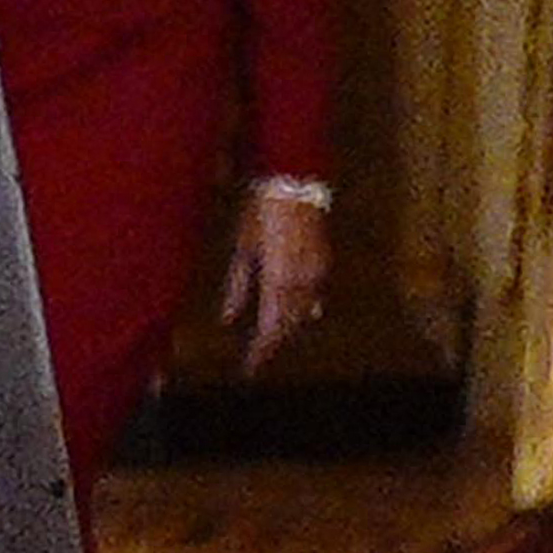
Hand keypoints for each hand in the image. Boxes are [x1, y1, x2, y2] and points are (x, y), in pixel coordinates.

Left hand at [225, 176, 330, 368]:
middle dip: (273, 343)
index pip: (271, 329)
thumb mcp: (243, 250)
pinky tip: (298, 315)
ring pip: (303, 313)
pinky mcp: (324, 262)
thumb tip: (228, 320)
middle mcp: (303, 281)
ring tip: (271, 341)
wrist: (294, 183)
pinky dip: (302, 309)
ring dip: (288, 328)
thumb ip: (237, 287)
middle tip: (257, 359)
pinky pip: (314, 295)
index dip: (260, 352)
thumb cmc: (262, 213)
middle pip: (289, 325)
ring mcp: (317, 272)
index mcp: (279, 281)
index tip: (249, 369)